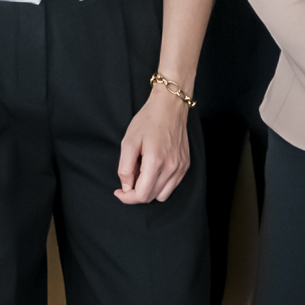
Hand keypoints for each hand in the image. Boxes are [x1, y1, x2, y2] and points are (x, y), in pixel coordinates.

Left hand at [116, 86, 194, 204]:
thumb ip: (125, 168)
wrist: (169, 107)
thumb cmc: (148, 121)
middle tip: (129, 176)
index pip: (141, 195)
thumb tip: (126, 188)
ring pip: (162, 195)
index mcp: (156, 162)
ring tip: (143, 171)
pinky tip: (154, 169)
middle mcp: (171, 168)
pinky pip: (171, 185)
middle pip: (151, 197)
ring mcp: (181, 167)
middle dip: (136, 192)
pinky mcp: (185, 165)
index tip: (119, 191)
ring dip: (149, 189)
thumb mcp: (128, 141)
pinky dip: (160, 183)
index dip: (127, 198)